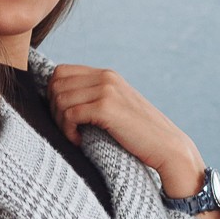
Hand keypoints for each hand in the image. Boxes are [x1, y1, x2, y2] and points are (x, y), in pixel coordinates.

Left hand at [46, 63, 205, 194]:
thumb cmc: (139, 134)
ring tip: (75, 137)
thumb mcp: (115, 108)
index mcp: (106, 75)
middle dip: (53, 109)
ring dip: (61, 123)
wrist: (166, 146)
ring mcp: (107, 90)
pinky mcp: (107, 108)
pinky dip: (69, 131)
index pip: (61, 72)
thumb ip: (94, 98)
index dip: (53, 95)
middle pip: (56, 84)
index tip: (63, 117)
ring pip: (60, 100)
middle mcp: (106, 77)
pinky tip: (80, 142)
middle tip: (67, 129)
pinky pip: (71, 114)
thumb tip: (58, 102)